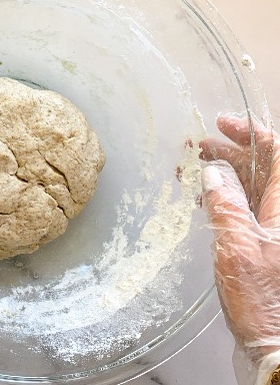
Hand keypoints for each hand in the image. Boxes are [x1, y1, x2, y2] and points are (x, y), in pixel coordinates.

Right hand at [200, 114, 279, 384]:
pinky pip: (250, 208)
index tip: (221, 124)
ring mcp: (277, 228)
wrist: (277, 342)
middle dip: (232, 151)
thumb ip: (225, 204)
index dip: (250, 132)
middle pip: (265, 166)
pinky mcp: (269, 244)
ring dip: (227, 174)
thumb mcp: (237, 246)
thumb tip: (214, 173)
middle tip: (198, 148)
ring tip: (194, 170)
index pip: (277, 151)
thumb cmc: (264, 300)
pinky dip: (228, 196)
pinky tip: (207, 199)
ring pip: (256, 186)